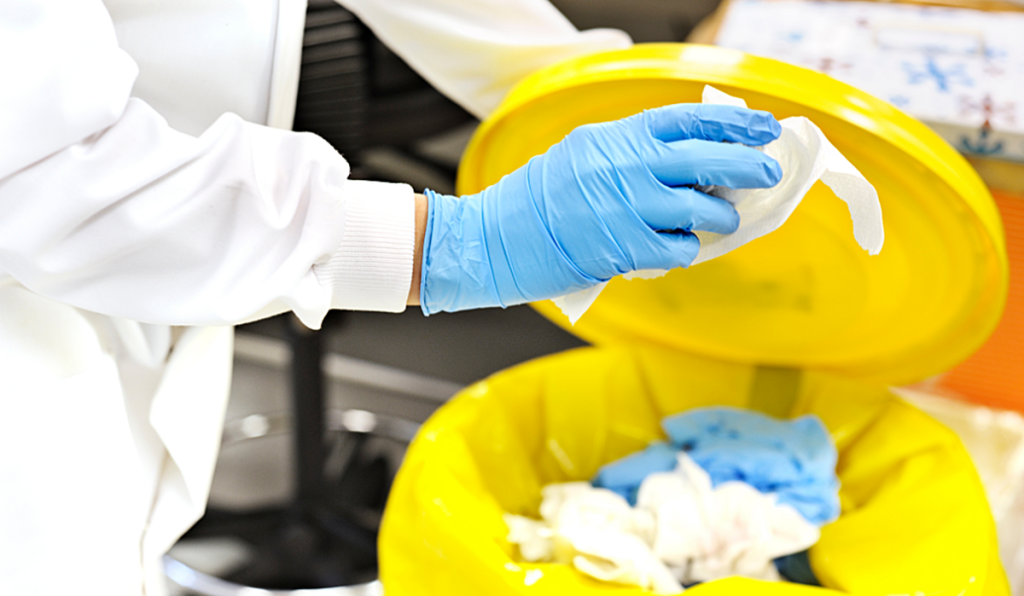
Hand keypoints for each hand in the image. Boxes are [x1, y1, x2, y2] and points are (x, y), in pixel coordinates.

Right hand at [419, 103, 782, 313]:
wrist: (497, 237)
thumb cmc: (540, 197)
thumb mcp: (585, 151)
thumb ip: (633, 149)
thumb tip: (691, 155)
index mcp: (619, 136)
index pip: (690, 119)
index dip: (734, 122)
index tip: (763, 126)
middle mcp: (628, 165)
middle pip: (709, 158)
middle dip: (749, 165)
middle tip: (769, 172)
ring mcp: (629, 207)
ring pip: (704, 209)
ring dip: (720, 217)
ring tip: (719, 219)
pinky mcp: (626, 248)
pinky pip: (681, 248)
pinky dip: (686, 249)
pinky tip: (677, 246)